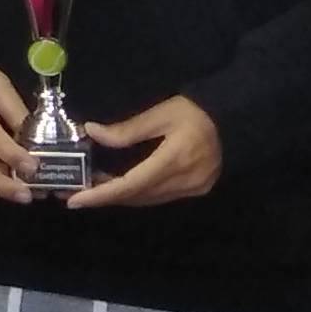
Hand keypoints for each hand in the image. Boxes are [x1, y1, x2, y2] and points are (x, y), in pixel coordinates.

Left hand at [68, 93, 222, 207]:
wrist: (235, 119)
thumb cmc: (196, 111)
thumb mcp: (161, 114)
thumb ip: (126, 129)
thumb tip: (91, 132)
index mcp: (173, 161)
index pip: (130, 186)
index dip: (101, 195)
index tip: (75, 201)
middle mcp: (183, 182)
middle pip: (137, 197)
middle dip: (106, 197)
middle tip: (77, 191)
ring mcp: (193, 189)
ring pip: (148, 200)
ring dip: (121, 196)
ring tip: (94, 186)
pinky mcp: (197, 189)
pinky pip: (160, 197)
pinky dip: (139, 193)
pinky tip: (122, 184)